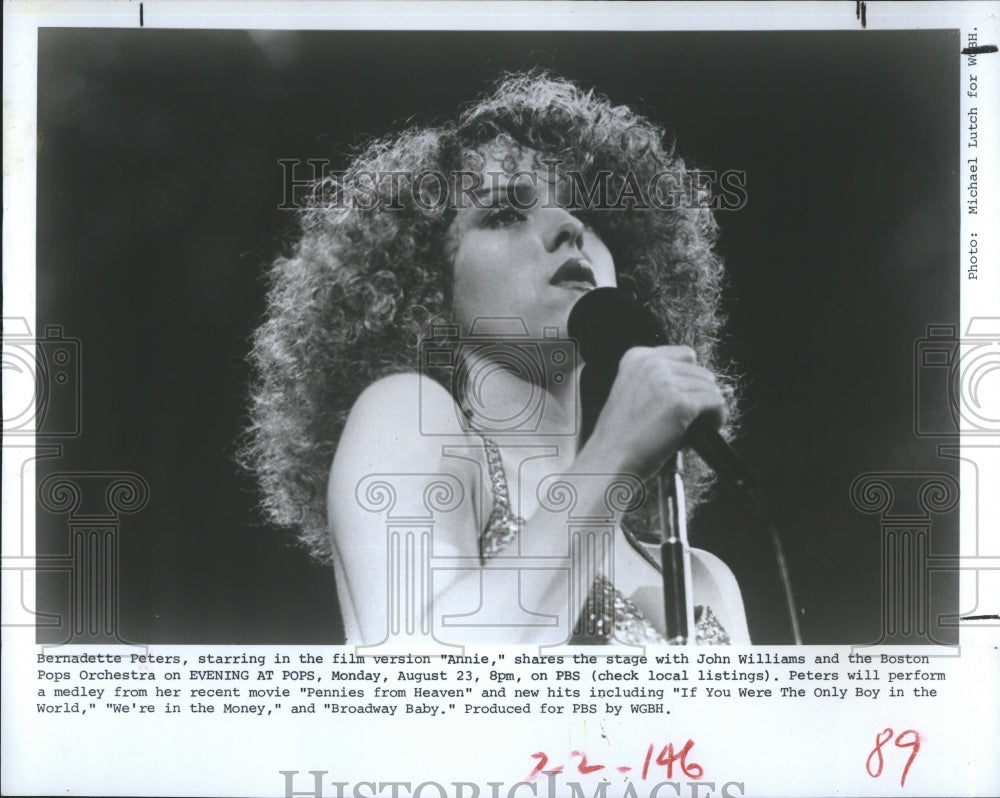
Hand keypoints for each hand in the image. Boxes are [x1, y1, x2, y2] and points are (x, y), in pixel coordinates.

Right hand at [582, 345, 725, 479]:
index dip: (689, 377)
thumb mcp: (631, 392)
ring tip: (700, 425)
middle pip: (700, 371)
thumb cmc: (620, 435)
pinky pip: (715, 403)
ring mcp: (665, 382)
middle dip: (700, 393)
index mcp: (636, 357)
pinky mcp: (680, 404)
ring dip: (710, 407)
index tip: (687, 395)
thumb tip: (700, 383)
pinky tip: (710, 427)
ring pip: (710, 387)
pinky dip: (717, 417)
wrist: (610, 459)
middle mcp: (651, 364)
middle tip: (693, 416)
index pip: (684, 355)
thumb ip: (658, 381)